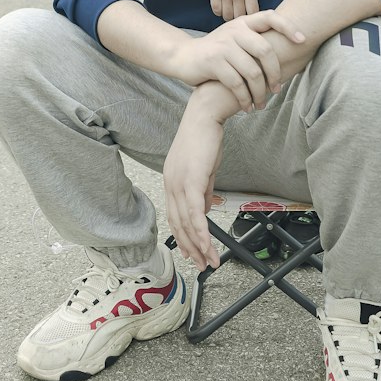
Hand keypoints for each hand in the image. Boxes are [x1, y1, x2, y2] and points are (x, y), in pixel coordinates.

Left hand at [163, 91, 226, 270]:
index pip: (175, 216)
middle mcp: (170, 184)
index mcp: (171, 181)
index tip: (191, 254)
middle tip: (201, 265)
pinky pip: (196, 212)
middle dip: (190, 249)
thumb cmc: (206, 138)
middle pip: (178, 224)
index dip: (183, 238)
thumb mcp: (204, 169)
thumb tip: (205, 210)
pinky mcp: (191, 180)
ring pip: (187, 223)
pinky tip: (207, 245)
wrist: (206, 115)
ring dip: (199, 246)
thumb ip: (203, 190)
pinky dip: (201, 231)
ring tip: (210, 261)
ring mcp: (178, 182)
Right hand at [176, 12, 304, 110]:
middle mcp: (234, 30)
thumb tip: (288, 50)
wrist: (184, 57)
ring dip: (260, 92)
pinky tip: (246, 107)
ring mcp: (223, 46)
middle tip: (277, 89)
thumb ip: (255, 39)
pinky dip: (245, 99)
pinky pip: (237, 84)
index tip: (302, 41)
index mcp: (243, 23)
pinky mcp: (213, 62)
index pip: (270, 17)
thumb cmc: (218, 52)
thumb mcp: (235, 38)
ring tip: (261, 103)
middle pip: (265, 51)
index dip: (288, 27)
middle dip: (275, 73)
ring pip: (252, 72)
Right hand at [206, 0, 258, 21]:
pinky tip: (221, 6)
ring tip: (229, 11)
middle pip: (239, 16)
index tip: (249, 16)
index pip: (253, 12)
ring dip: (229, 16)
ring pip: (227, 16)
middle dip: (240, 18)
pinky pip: (216, 10)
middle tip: (238, 15)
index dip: (252, 17)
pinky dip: (219, 12)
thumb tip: (252, 8)